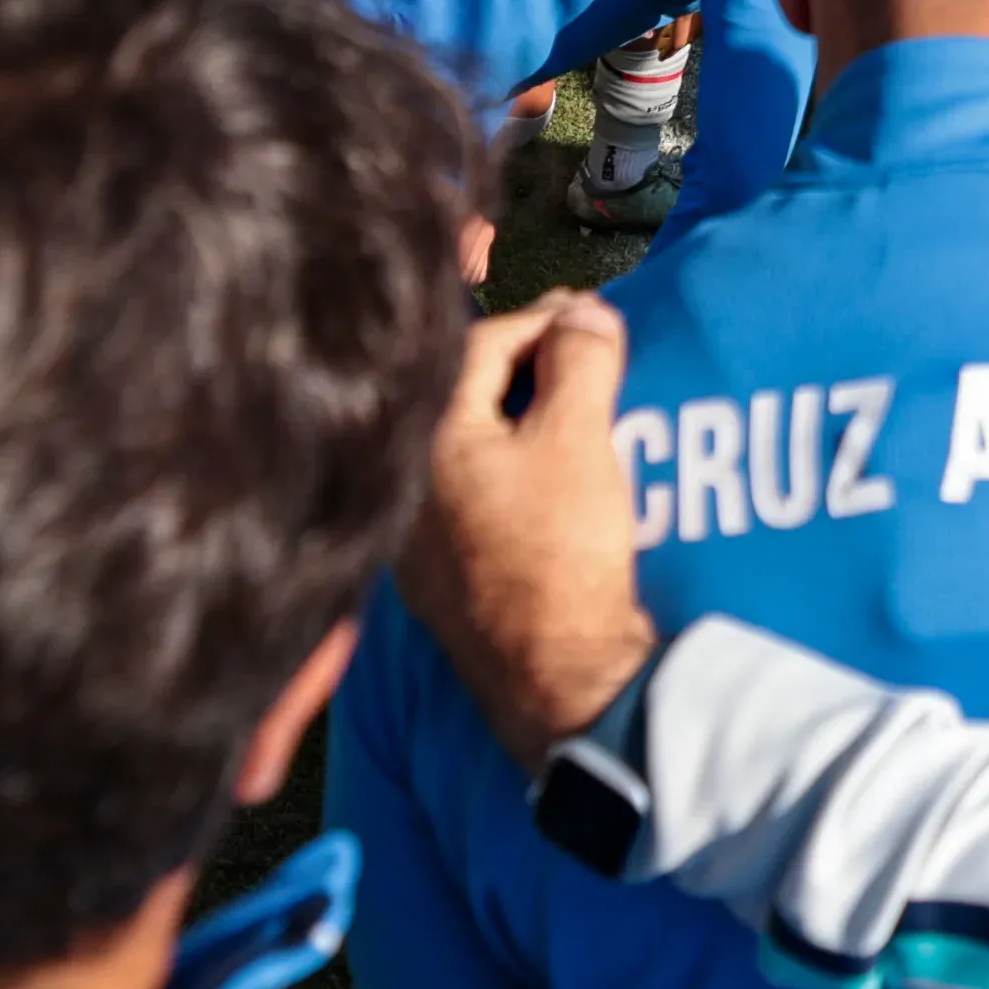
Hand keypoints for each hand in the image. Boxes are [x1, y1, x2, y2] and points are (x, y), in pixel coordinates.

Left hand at [399, 291, 648, 757]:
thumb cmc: (560, 549)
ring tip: (572, 404)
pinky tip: (545, 476)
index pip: (477, 346)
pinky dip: (508, 470)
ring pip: (466, 449)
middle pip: (464, 397)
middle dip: (526, 366)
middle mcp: (402, 484)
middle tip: (582, 347)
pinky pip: (470, 498)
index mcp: (422, 438)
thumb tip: (584, 310)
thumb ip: (581, 358)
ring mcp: (412, 539)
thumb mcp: (579, 437)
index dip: (540, 320)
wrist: (557, 678)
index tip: (587, 312)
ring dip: (517, 418)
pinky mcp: (437, 581)